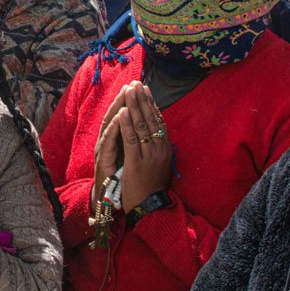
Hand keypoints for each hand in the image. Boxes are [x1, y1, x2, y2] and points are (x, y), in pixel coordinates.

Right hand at [91, 86, 131, 199]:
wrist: (107, 199)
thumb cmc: (120, 177)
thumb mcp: (129, 155)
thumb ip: (132, 140)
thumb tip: (146, 126)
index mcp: (115, 140)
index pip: (122, 116)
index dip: (129, 101)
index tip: (137, 86)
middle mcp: (107, 141)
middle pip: (115, 116)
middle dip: (124, 99)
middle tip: (131, 84)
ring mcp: (103, 149)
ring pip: (110, 124)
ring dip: (117, 108)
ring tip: (125, 94)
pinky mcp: (102, 159)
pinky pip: (108, 141)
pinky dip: (114, 128)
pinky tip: (119, 117)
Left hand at [115, 81, 172, 209]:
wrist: (150, 207)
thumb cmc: (153, 186)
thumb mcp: (161, 164)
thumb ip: (160, 149)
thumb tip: (162, 135)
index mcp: (166, 148)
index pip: (158, 120)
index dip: (151, 104)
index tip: (145, 90)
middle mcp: (160, 149)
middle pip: (151, 119)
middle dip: (142, 100)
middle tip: (137, 83)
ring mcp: (149, 155)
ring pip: (141, 125)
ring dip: (134, 106)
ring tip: (129, 90)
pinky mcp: (137, 162)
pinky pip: (132, 139)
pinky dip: (127, 124)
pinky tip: (123, 111)